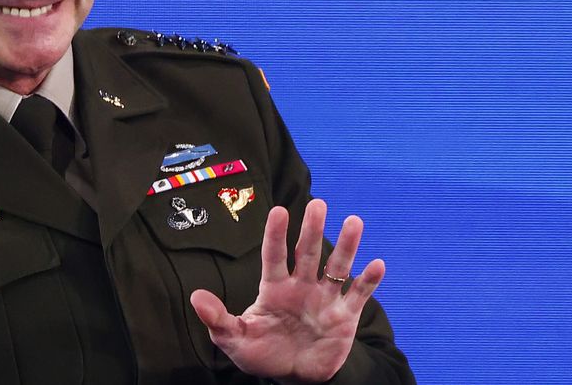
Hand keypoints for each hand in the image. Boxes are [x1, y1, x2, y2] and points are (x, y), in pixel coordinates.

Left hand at [189, 199, 384, 383]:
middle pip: (308, 253)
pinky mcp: (345, 316)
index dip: (276, 235)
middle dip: (313, 229)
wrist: (292, 376)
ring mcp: (324, 299)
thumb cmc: (260, 353)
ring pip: (337, 267)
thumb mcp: (233, 339)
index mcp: (274, 288)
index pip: (274, 256)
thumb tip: (195, 298)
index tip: (279, 211)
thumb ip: (217, 319)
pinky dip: (368, 281)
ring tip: (354, 221)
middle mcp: (301, 286)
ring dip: (347, 246)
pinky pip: (358, 294)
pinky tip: (376, 265)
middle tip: (318, 203)